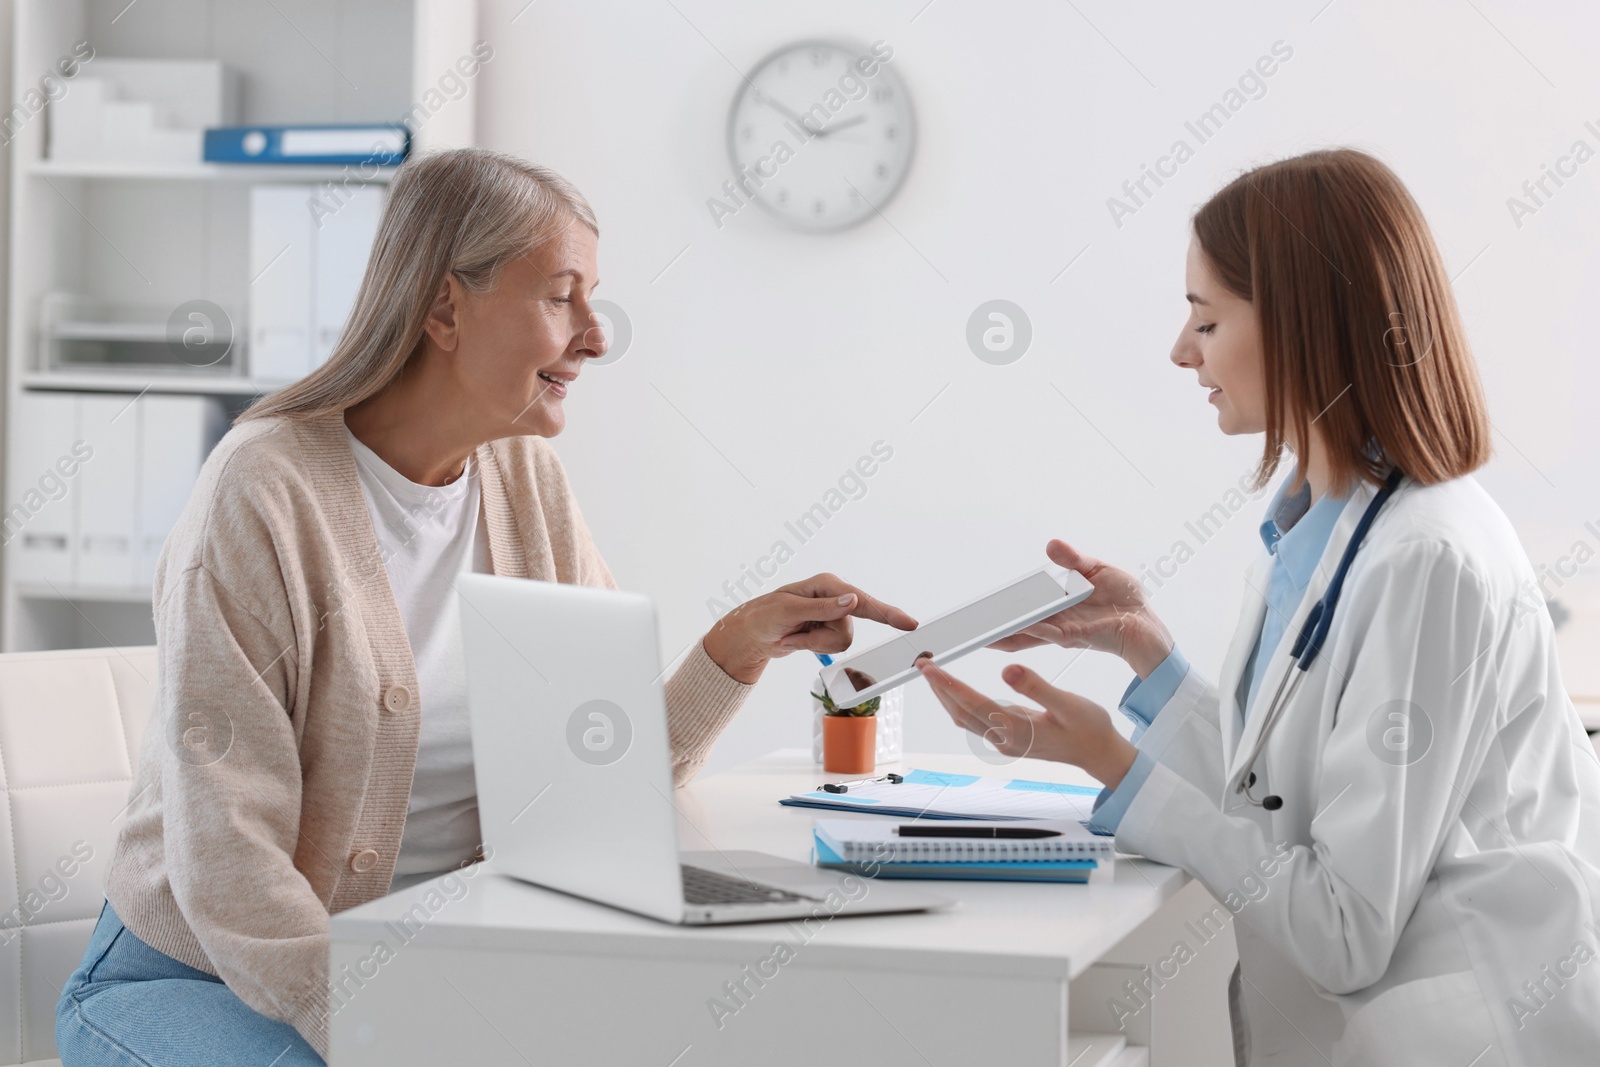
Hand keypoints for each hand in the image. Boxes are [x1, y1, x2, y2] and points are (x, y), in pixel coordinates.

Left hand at [701, 573, 917, 684]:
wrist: (750, 635)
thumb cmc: (763, 616)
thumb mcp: (788, 611)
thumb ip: (822, 608)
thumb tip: (852, 601)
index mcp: (827, 586)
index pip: (862, 601)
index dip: (887, 613)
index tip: (909, 623)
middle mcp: (833, 598)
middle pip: (849, 629)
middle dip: (821, 638)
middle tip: (795, 632)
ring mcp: (831, 615)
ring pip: (843, 642)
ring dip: (815, 644)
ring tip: (794, 635)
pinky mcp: (826, 630)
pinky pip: (833, 648)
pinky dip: (812, 647)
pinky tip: (796, 639)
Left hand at [915, 655, 1136, 788]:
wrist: (1099, 753)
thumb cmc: (1089, 728)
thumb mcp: (1068, 703)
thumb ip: (1036, 687)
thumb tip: (1007, 669)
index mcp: (1016, 729)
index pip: (971, 703)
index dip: (947, 684)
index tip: (929, 667)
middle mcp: (1005, 738)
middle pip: (960, 711)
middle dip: (938, 688)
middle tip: (921, 663)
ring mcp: (1005, 741)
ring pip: (965, 718)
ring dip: (946, 696)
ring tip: (932, 673)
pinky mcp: (1008, 739)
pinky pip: (975, 720)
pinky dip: (960, 702)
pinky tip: (955, 689)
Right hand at [988, 540, 1173, 677]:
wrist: (1148, 621)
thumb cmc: (1124, 598)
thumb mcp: (1095, 569)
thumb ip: (1072, 560)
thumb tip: (1051, 546)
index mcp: (1055, 608)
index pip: (1020, 611)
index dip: (997, 612)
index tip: (973, 611)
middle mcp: (1054, 623)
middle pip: (1015, 627)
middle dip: (990, 629)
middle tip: (964, 627)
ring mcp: (1063, 632)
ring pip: (1026, 632)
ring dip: (1005, 631)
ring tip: (981, 630)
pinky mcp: (1078, 636)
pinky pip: (1051, 633)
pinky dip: (1034, 629)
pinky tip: (1021, 624)